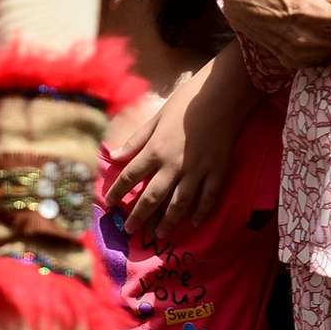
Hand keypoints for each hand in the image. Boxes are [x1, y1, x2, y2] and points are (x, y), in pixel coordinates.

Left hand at [106, 43, 262, 232]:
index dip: (118, 191)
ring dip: (168, 222)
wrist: (221, 95)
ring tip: (160, 234)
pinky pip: (208, 198)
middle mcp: (173, 165)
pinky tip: (195, 223)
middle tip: (130, 230)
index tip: (109, 203)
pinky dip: (201, 212)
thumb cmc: (186, 102)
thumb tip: (115, 156)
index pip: (131, 176)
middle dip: (139, 216)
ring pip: (179, 204)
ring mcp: (197, 171)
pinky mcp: (217, 171)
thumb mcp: (156, 117)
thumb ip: (136, 140)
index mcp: (155, 150)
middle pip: (152, 197)